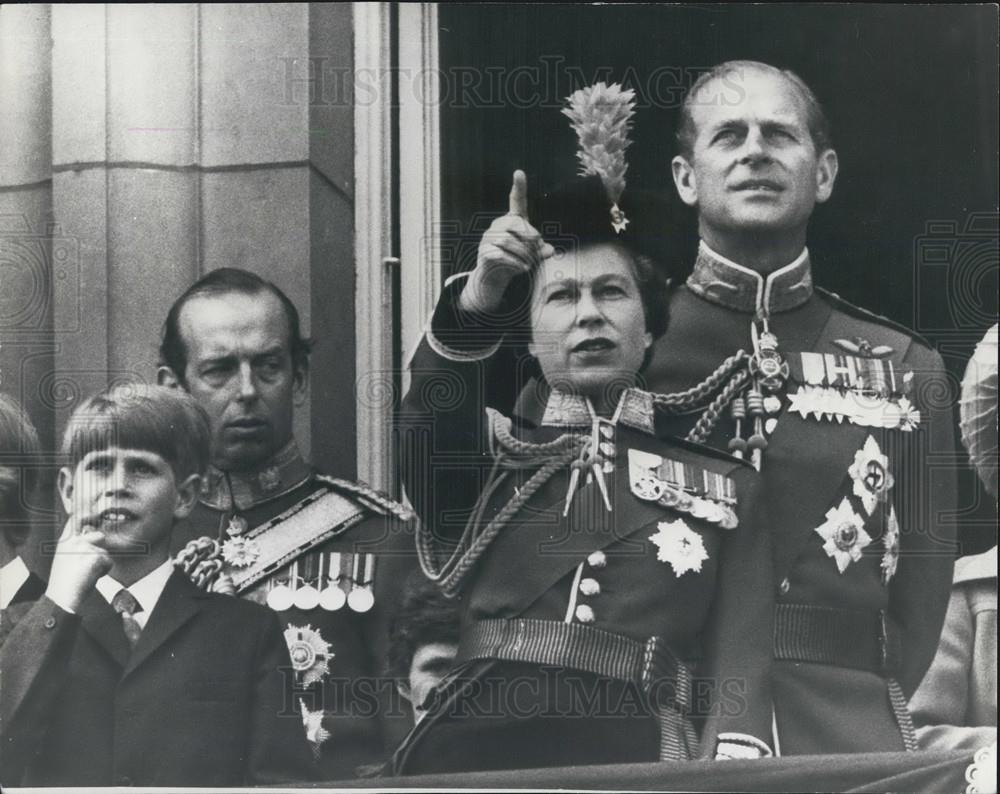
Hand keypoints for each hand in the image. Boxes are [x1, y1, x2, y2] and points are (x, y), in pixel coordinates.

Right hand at [44, 514, 112, 612]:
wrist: (61, 598)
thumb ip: (77, 547)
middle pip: (99, 536)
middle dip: (100, 551)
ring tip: (86, 575)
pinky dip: (104, 572)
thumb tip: (97, 536)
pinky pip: (109, 562)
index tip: (94, 507)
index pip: (75, 519)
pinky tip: (90, 578)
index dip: (87, 512)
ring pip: (105, 553)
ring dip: (101, 564)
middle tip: (88, 566)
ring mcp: (84, 547)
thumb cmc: (63, 583)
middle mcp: (73, 540)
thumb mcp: (65, 559)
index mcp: (64, 541)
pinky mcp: (95, 556)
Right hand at [459, 170, 555, 313]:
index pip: (516, 201)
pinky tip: (522, 268)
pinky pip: (500, 254)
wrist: (496, 276)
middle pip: (515, 224)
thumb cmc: (516, 259)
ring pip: (507, 241)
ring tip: (529, 263)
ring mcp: (488, 237)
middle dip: (529, 239)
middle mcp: (499, 224)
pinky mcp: (483, 251)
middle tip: (535, 252)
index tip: (519, 172)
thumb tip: (550, 251)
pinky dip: (515, 263)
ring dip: (523, 254)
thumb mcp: (533, 255)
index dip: (519, 187)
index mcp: (513, 220)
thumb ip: (543, 252)